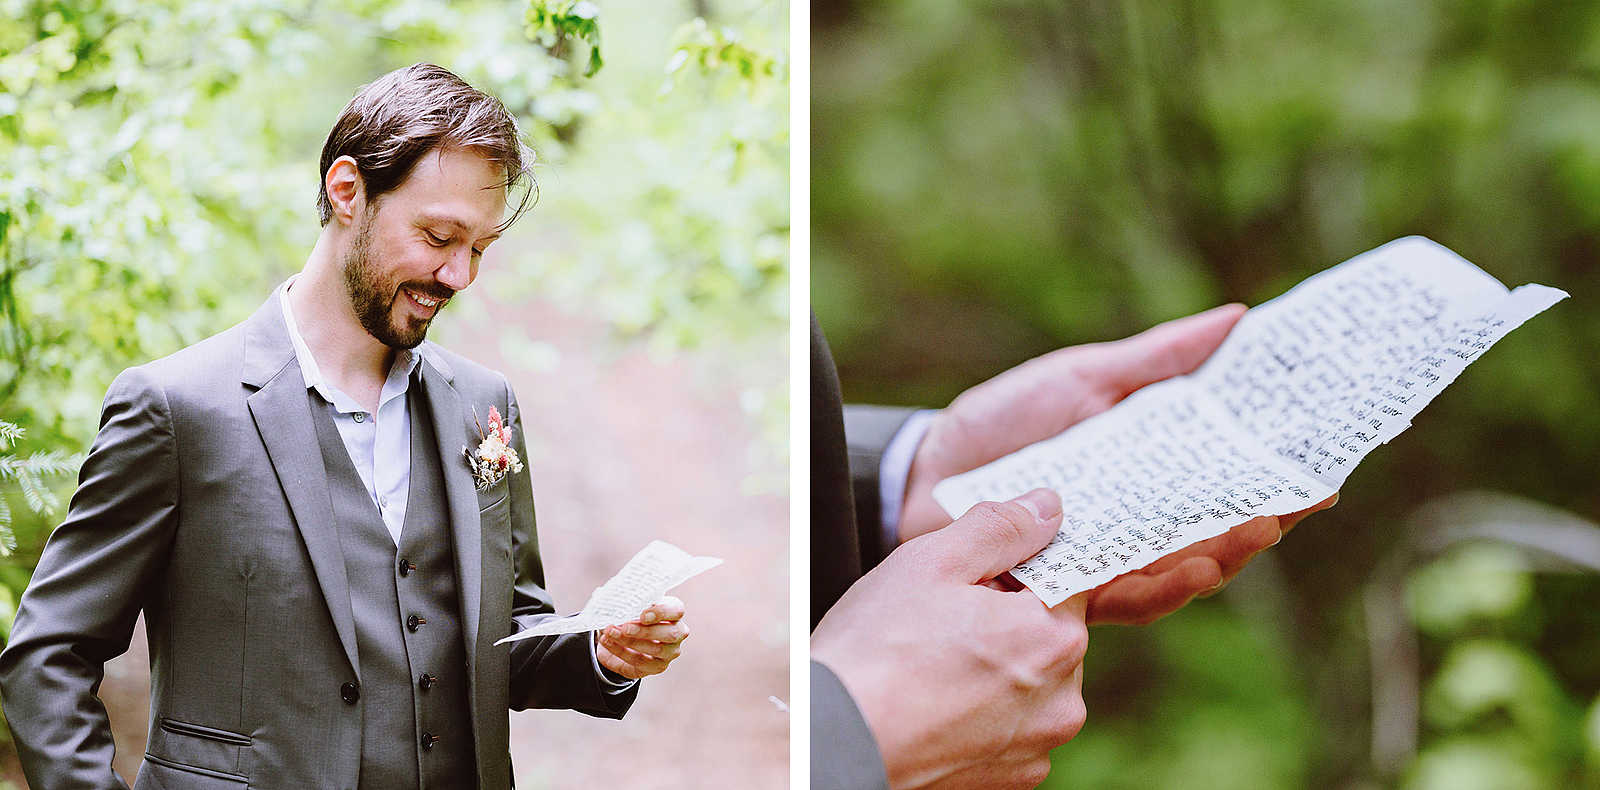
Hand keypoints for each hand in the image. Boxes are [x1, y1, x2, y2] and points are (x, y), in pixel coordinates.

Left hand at [596, 596, 687, 679]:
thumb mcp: (632, 607)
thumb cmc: (631, 617)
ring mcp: (669, 652)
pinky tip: (608, 642)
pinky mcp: (657, 666)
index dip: (662, 612)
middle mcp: (677, 633)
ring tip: (611, 633)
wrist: (621, 638)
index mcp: (674, 613)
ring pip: (656, 649)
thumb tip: (620, 604)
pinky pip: (640, 661)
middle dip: (645, 631)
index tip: (643, 615)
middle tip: (625, 628)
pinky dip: (621, 652)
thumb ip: (631, 604)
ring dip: (629, 641)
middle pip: (671, 633)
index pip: (677, 610)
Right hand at [812, 488, 1087, 789]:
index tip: (966, 579)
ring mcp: (1038, 746)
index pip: (1061, 578)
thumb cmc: (877, 649)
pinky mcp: (1012, 777)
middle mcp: (1063, 700)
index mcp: (1056, 639)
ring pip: (1029, 680)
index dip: (1010, 569)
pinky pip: (1011, 724)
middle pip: (1046, 632)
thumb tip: (1049, 507)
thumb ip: (1001, 527)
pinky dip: (983, 710)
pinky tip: (936, 702)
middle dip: (1002, 617)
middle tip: (937, 622)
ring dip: (995, 665)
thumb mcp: (934, 561)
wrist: (836, 740)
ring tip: (931, 665)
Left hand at [896, 304, 1337, 626]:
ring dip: (1224, 550)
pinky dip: (1161, 581)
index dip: (1281, 469)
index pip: (1232, 474)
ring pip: (1184, 567)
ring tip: (1257, 526)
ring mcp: (1108, 557)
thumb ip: (1156, 359)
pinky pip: (1125, 593)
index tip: (1328, 456)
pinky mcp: (1073, 591)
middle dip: (1266, 513)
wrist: (922, 473)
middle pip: (1221, 528)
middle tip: (1306, 496)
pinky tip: (1189, 565)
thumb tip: (1239, 318)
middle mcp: (1141, 520)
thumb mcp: (1080, 377)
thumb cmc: (1001, 424)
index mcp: (1153, 466)